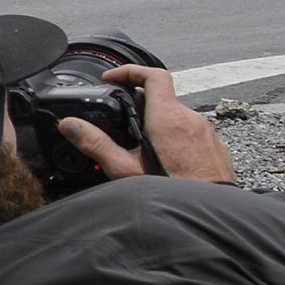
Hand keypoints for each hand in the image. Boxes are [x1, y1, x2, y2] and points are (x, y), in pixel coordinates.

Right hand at [60, 63, 234, 185]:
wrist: (207, 213)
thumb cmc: (172, 192)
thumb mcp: (124, 169)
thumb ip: (95, 144)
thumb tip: (70, 125)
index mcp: (167, 117)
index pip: (152, 75)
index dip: (130, 71)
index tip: (113, 80)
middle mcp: (190, 118)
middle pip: (162, 97)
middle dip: (140, 105)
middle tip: (122, 120)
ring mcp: (205, 131)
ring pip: (177, 116)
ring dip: (158, 124)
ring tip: (143, 147)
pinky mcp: (214, 145)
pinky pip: (192, 132)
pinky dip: (176, 138)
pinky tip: (165, 159)